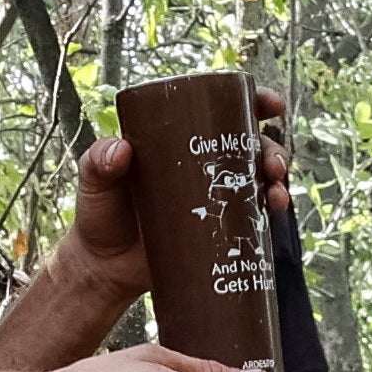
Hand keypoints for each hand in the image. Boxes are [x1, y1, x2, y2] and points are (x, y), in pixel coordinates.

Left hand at [66, 86, 292, 307]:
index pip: (221, 111)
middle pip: (250, 145)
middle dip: (272, 149)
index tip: (271, 104)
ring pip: (258, 179)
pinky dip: (270, 210)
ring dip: (278, 179)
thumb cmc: (98, 217)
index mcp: (178, 140)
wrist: (104, 269)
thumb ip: (98, 163)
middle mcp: (202, 164)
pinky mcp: (219, 229)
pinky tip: (275, 212)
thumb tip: (121, 149)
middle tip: (272, 165)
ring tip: (276, 193)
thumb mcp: (94, 183)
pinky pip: (253, 215)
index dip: (253, 103)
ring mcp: (214, 197)